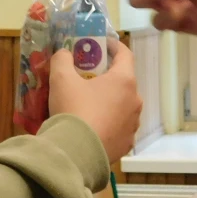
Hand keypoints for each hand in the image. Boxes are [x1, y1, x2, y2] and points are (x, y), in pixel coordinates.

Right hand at [49, 41, 142, 165]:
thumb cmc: (73, 109)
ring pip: (122, 105)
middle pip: (123, 81)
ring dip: (109, 101)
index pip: (125, 54)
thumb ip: (62, 59)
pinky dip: (108, 123)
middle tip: (87, 76)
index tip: (101, 44)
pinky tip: (92, 126)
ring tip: (89, 104)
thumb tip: (64, 53)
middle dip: (107, 76)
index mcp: (124, 81)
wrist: (76, 153)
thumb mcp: (61, 78)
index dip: (113, 46)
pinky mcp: (126, 144)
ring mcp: (133, 124)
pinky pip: (118, 127)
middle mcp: (135, 101)